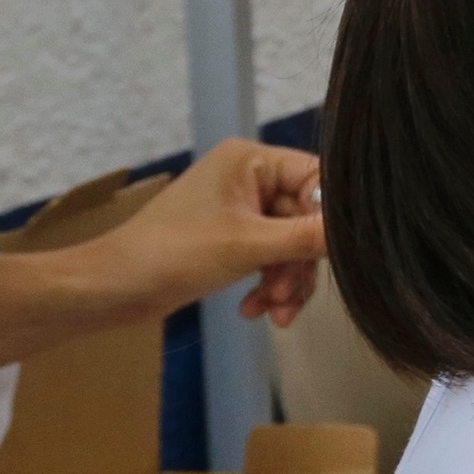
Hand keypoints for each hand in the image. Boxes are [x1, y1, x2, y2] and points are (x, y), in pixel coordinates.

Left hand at [0, 140, 326, 374]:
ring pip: (292, 245)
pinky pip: (271, 257)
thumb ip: (309, 238)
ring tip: (271, 313)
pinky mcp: (232, 237)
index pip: (319, 181)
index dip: (331, 221)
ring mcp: (240, 208)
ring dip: (285, 282)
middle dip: (299, 266)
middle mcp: (248, 176)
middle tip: (287, 300)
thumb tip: (361, 235)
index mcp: (250, 159)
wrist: (111, 289)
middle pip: (308, 220)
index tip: (335, 257)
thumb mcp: (249, 246)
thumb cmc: (172, 254)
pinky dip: (268, 285)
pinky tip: (254, 310)